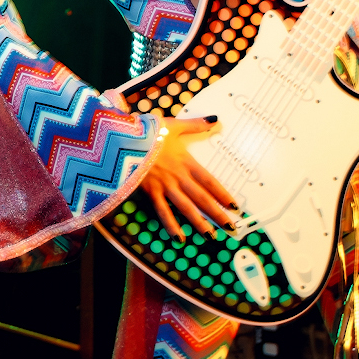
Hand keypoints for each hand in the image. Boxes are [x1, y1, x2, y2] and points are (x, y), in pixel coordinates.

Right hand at [138, 116, 236, 240]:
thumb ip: (195, 125)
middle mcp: (179, 177)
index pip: (210, 182)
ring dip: (199, 223)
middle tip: (231, 228)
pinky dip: (171, 226)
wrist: (123, 139)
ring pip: (186, 208)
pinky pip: (163, 212)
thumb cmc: (148, 131)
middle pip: (202, 199)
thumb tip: (215, 119)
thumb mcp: (174, 125)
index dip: (223, 195)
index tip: (235, 207)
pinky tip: (179, 239)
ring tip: (211, 237)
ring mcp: (165, 186)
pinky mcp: (150, 192)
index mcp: (186, 162)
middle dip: (218, 214)